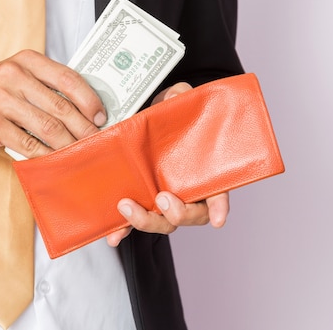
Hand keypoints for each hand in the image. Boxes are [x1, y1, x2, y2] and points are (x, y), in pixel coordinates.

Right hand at [0, 49, 105, 157]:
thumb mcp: (14, 77)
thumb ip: (44, 86)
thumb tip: (82, 108)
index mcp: (26, 61)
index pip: (67, 78)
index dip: (89, 99)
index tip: (100, 115)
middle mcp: (14, 76)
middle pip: (61, 106)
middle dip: (84, 127)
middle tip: (96, 140)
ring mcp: (2, 100)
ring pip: (48, 126)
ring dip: (68, 144)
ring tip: (79, 152)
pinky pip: (28, 144)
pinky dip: (45, 155)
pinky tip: (55, 159)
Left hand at [106, 81, 228, 245]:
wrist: (143, 124)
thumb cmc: (169, 117)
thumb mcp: (176, 101)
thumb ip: (180, 97)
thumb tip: (178, 95)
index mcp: (203, 171)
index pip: (219, 191)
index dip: (219, 207)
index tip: (217, 218)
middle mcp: (187, 191)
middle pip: (191, 215)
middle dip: (178, 213)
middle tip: (162, 198)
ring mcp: (164, 199)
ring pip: (163, 222)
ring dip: (147, 221)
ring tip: (128, 207)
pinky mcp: (141, 202)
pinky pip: (134, 223)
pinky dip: (124, 231)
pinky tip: (113, 236)